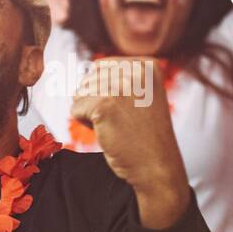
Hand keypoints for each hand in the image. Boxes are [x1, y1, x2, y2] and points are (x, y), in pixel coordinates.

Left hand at [70, 58, 190, 228]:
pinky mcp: (105, 104)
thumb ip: (120, 77)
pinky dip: (86, 124)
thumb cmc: (145, 135)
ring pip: (80, 93)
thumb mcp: (141, 95)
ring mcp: (120, 86)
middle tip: (121, 120)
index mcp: (147, 65)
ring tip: (116, 126)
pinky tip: (108, 132)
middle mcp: (135, 70)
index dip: (105, 91)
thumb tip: (88, 69)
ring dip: (91, 113)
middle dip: (96, 102)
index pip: (101, 66)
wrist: (157, 166)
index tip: (128, 109)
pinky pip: (75, 109)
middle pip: (89, 78)